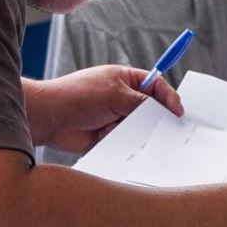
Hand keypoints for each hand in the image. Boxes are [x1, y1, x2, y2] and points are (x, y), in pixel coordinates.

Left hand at [29, 66, 182, 153]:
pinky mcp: (108, 136)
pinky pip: (126, 142)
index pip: (156, 86)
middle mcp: (122, 98)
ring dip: (140, 133)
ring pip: (139, 128)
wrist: (48, 118)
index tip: (178, 111)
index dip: (169, 97)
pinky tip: (124, 146)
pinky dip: (127, 145)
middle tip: (168, 129)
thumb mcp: (115, 94)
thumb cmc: (77, 96)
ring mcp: (115, 117)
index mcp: (125, 79)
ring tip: (139, 137)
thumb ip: (141, 103)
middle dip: (157, 119)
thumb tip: (163, 112)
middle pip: (151, 109)